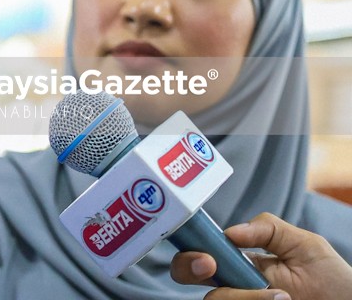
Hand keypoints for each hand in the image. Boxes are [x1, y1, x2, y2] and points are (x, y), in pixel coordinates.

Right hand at [170, 212, 351, 299]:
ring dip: (240, 297)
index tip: (206, 256)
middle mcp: (235, 286)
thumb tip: (230, 232)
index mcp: (242, 262)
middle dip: (189, 268)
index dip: (191, 251)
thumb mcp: (305, 244)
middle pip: (188, 276)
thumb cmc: (334, 281)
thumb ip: (268, 229)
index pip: (201, 253)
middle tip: (211, 267)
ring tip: (282, 297)